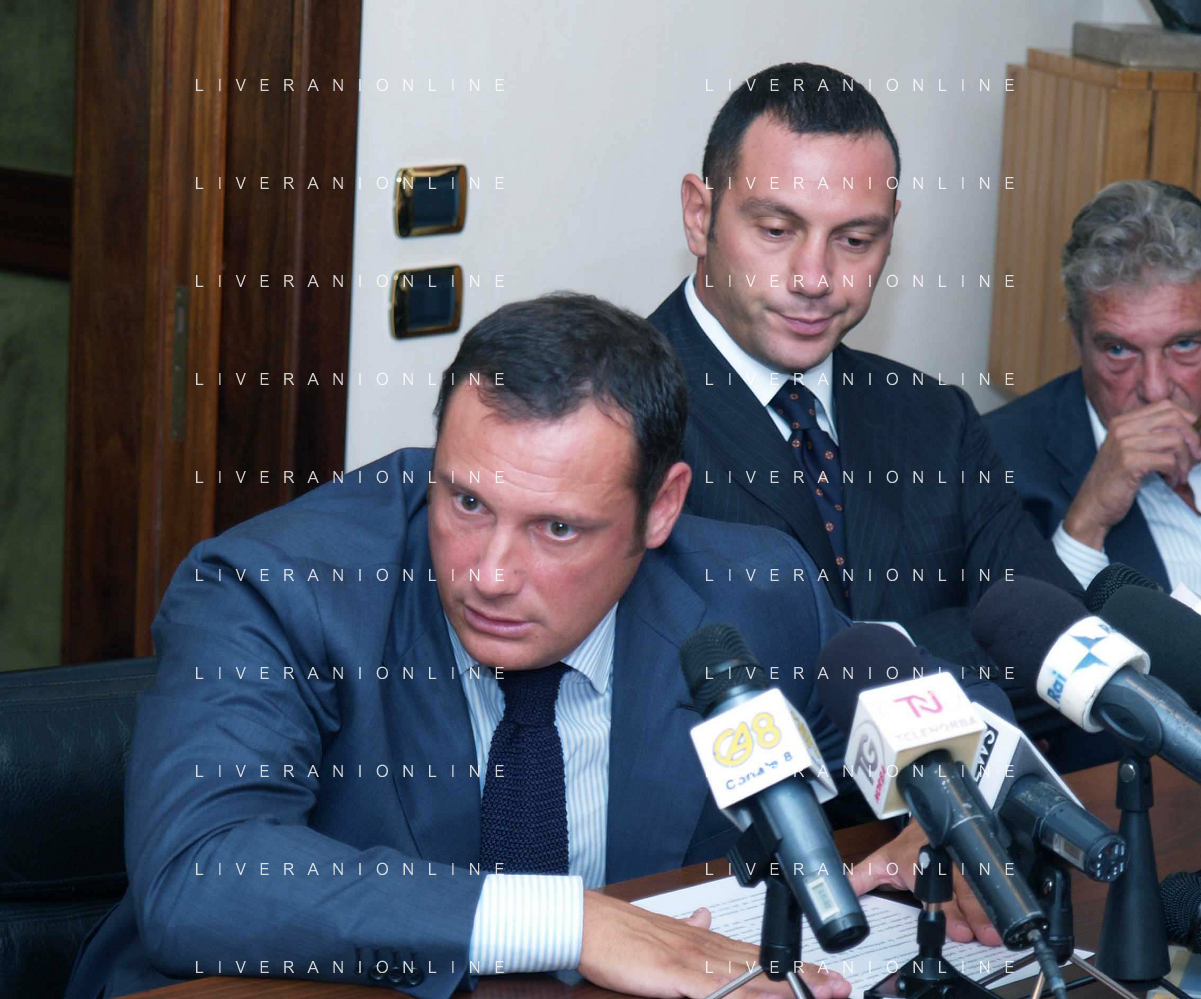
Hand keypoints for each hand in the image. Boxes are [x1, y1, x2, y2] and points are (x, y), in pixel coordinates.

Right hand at [578, 889, 851, 998]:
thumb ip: (686, 929)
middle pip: (765, 967)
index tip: (823, 974)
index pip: (758, 955)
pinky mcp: (677, 974)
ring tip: (822, 993)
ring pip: (751, 977)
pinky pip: (720, 990)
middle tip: (841, 985)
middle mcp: (706, 947)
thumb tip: (703, 917)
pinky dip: (746, 996)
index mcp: (703, 940)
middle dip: (805, 979)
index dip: (793, 967)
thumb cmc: (620, 933)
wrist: (589, 922)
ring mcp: (694, 960)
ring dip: (788, 988)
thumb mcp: (661, 930)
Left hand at [847, 822, 1001, 946]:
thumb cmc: (905, 849)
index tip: (959, 931)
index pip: (934, 889)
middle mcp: (941, 860)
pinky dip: (997, 898)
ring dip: (988, 909)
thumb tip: (839, 894)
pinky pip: (989, 878)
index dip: (947, 910)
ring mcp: (961, 858)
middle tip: (983, 936)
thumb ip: (860, 880)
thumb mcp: (880, 863)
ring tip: (996, 932)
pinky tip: (1004, 913)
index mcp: (916, 862)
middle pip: (961, 888)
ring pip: (978, 884)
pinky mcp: (976, 859)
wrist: (927, 822)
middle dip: (975, 914)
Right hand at [1064, 400, 1200, 548]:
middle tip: (1196, 456)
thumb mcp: (1127, 449)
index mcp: (1122, 422)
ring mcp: (1125, 444)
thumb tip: (1188, 424)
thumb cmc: (1114, 479)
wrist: (1092, 504)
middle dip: (1192, 438)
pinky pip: (1169, 461)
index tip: (1191, 437)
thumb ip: (1149, 434)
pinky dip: (1176, 474)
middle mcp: (1122, 428)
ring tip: (1180, 474)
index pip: (1165, 405)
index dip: (1185, 419)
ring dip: (1185, 461)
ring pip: (1175, 441)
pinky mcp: (1129, 462)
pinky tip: (1170, 481)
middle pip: (1174, 418)